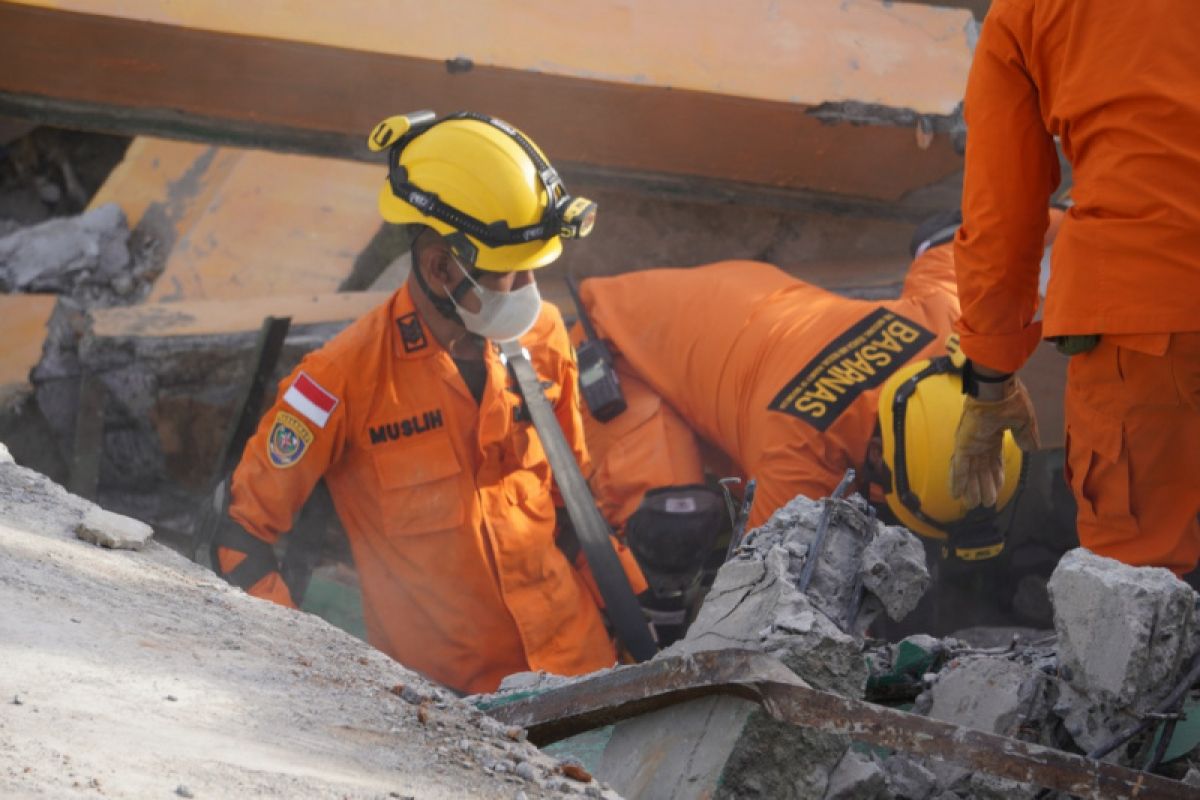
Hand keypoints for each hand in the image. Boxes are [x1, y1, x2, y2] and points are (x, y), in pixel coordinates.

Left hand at [950, 378, 1039, 506]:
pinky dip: (957, 481)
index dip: (995, 477)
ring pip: (970, 473)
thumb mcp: (1024, 422)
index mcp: (995, 435)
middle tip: (982, 504)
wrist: (996, 388)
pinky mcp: (963, 445)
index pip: (994, 462)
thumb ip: (1026, 437)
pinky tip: (955, 494)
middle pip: (981, 471)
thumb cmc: (1010, 400)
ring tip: (970, 505)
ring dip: (970, 489)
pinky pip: (959, 467)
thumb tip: (1031, 450)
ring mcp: (970, 444)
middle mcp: (981, 442)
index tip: (996, 491)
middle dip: (982, 487)